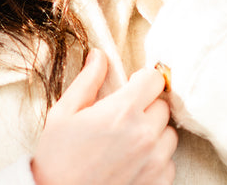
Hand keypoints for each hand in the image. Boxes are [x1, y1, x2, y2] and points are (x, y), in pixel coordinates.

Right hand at [31, 49, 176, 184]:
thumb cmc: (57, 157)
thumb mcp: (64, 112)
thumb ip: (87, 80)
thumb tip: (100, 55)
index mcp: (122, 111)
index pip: (154, 79)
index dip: (142, 80)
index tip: (131, 87)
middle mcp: (144, 135)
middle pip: (162, 106)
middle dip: (146, 106)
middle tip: (124, 116)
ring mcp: (154, 162)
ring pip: (169, 134)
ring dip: (154, 133)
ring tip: (129, 141)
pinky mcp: (158, 184)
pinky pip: (169, 163)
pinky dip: (156, 160)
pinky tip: (133, 162)